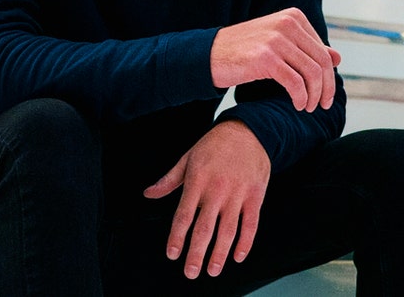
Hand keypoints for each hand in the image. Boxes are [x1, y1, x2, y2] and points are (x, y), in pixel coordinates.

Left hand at [143, 120, 269, 278]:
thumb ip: (168, 180)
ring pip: (228, 230)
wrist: (248, 131)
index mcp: (197, 181)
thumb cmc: (214, 145)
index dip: (177, 237)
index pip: (183, 215)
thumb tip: (148, 193)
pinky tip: (237, 256)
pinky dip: (245, 243)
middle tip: (191, 272)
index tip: (172, 254)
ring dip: (220, 254)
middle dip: (196, 253)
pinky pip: (251, 224)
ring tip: (213, 270)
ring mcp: (238, 194)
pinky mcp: (255, 196)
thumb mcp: (187, 158)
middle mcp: (217, 190)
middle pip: (205, 228)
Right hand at [210, 7, 340, 111]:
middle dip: (326, 88)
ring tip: (308, 107)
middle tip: (323, 105)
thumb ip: (307, 47)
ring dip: (314, 95)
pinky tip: (297, 105)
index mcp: (293, 17)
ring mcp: (276, 40)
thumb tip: (337, 57)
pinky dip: (301, 97)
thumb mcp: (278, 42)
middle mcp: (287, 24)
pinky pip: (295, 82)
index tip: (324, 92)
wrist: (209, 54)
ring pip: (312, 73)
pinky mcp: (266, 58)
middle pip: (322, 62)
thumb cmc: (245, 50)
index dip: (329, 75)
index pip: (323, 50)